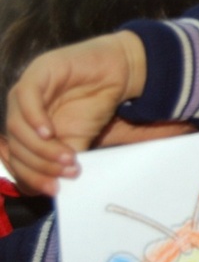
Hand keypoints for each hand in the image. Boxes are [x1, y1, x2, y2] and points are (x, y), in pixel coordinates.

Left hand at [1, 32, 146, 195]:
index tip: (54, 189)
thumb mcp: (78, 140)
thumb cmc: (97, 103)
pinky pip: (26, 98)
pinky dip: (35, 119)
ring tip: (67, 156)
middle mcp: (20, 110)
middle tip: (65, 173)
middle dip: (40, 165)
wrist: (118, 72)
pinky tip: (50, 133)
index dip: (31, 177)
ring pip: (18, 126)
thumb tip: (52, 187)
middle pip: (16, 145)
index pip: (16, 158)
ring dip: (41, 148)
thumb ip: (62, 159)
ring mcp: (26, 90)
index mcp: (26, 127)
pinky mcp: (38, 72)